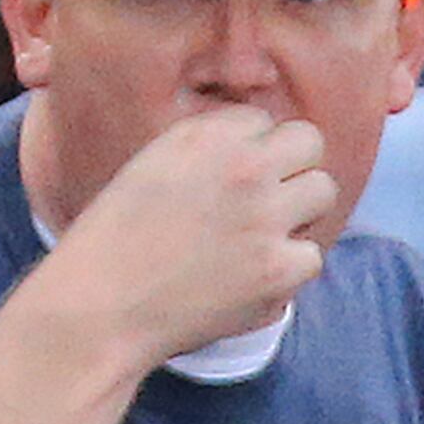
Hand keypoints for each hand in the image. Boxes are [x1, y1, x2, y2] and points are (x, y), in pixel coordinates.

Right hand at [43, 105, 332, 374]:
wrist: (100, 304)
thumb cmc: (114, 238)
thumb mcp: (151, 164)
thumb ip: (206, 147)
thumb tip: (257, 144)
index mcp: (205, 137)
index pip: (262, 119)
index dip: (247, 146)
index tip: (225, 174)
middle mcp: (243, 169)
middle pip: (309, 143)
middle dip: (290, 166)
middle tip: (262, 197)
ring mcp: (266, 220)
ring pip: (323, 191)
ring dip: (297, 210)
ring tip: (260, 233)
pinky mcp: (278, 270)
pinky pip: (311, 255)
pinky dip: (286, 267)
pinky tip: (251, 274)